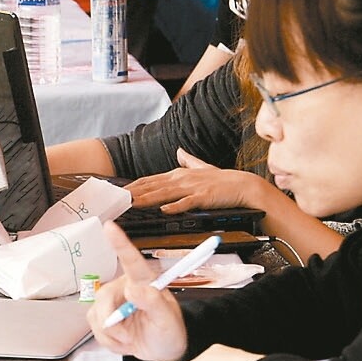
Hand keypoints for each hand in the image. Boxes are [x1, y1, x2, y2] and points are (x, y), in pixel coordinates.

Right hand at [87, 221, 188, 360]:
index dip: (119, 242)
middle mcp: (125, 287)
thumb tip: (133, 289)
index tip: (109, 226)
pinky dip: (108, 342)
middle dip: (112, 324)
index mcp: (144, 282)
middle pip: (103, 298)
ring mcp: (111, 301)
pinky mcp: (101, 315)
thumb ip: (153, 304)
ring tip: (130, 338)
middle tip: (129, 336)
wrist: (161, 350)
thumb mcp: (168, 320)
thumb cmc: (168, 332)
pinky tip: (123, 340)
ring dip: (113, 335)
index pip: (131, 260)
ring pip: (97, 316)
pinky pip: (94, 329)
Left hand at [127, 149, 271, 213]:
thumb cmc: (222, 180)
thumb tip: (179, 151)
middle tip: (118, 199)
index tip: (119, 191)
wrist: (244, 185)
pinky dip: (176, 206)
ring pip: (165, 193)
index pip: (151, 180)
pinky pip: (187, 202)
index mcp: (179, 174)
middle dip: (134, 192)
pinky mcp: (204, 196)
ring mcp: (192, 187)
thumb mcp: (201, 167)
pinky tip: (165, 209)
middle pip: (153, 186)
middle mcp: (182, 178)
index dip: (134, 185)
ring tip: (133, 203)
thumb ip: (188, 160)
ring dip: (148, 198)